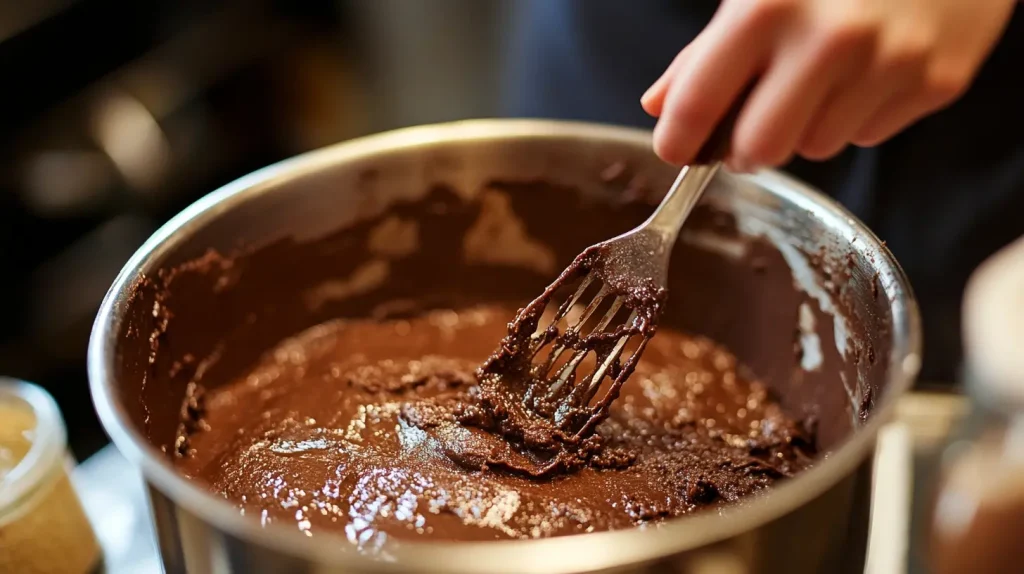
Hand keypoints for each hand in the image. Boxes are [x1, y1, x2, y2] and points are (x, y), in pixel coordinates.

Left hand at [642, 0, 1016, 170]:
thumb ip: (704, 51)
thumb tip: (659, 106)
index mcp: (770, 5)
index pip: (700, 102)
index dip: (679, 139)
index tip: (676, 148)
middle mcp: (830, 38)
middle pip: (760, 150)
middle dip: (746, 149)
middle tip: (749, 130)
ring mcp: (890, 61)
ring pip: (815, 149)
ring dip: (807, 127)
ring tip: (825, 76)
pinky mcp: (936, 82)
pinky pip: (867, 137)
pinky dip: (856, 116)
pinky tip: (868, 70)